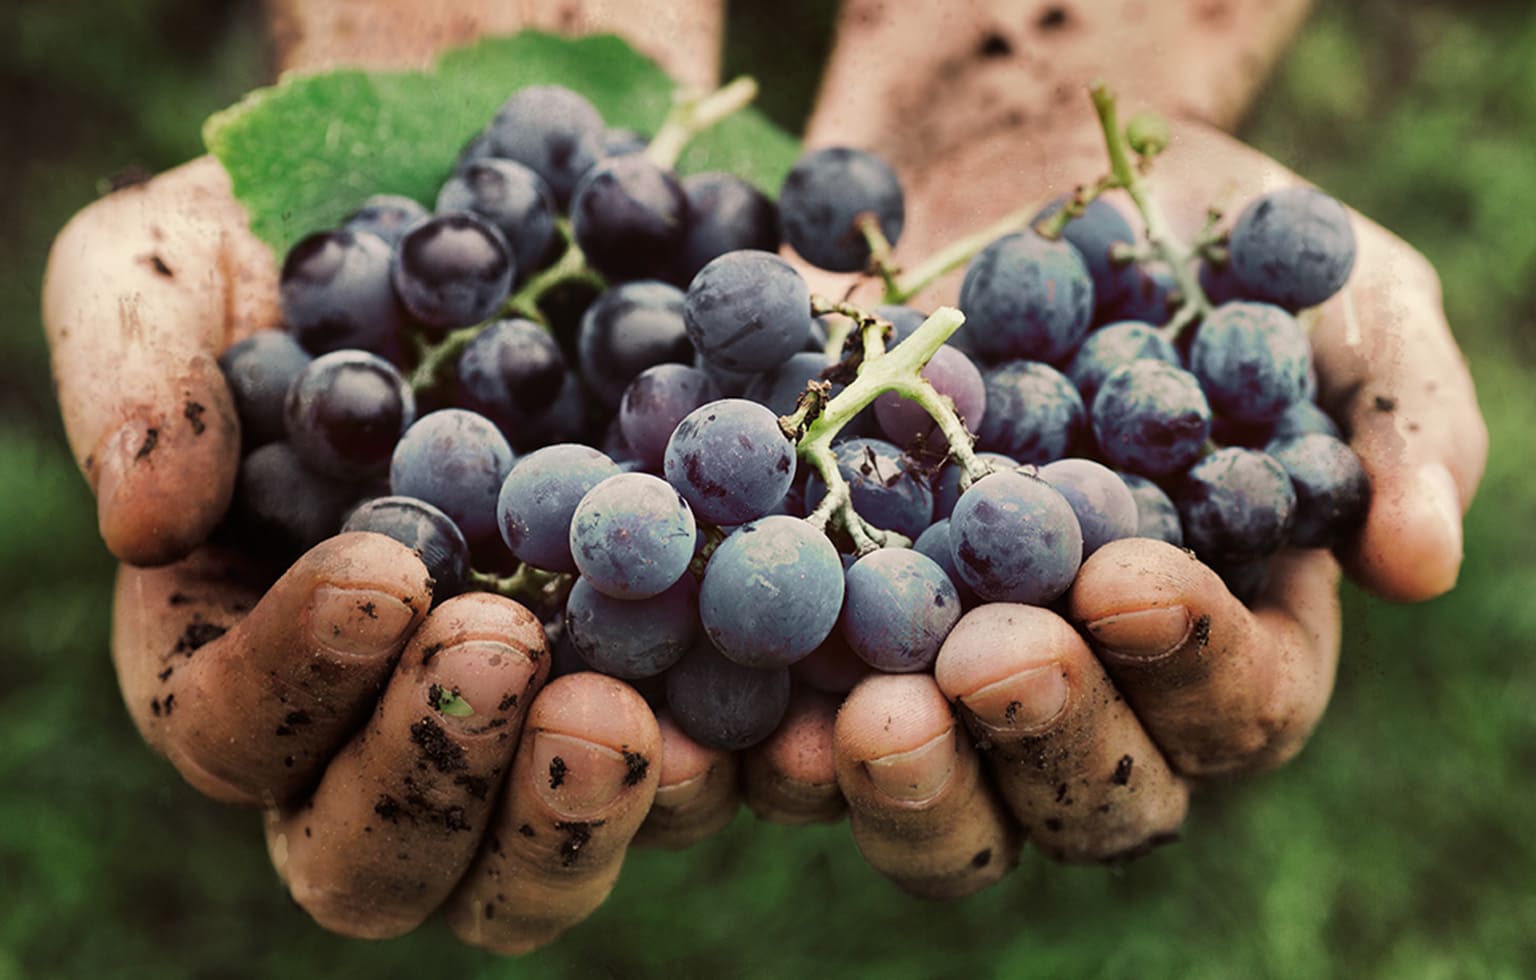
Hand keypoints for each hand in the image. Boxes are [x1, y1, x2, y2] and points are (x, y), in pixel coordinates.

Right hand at [39, 0, 739, 953]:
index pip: (235, 727)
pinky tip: (796, 714)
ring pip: (535, 865)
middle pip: (381, 855)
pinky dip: (749, 767)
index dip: (294, 679)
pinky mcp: (677, 685)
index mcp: (253, 646)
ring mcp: (541, 717)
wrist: (513, 197)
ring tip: (635, 718)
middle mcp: (391, 716)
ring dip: (579, 816)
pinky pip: (709, 774)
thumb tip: (146, 521)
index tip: (384, 572)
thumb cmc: (317, 231)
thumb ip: (134, 368)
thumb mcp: (183, 255)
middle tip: (509, 655)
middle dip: (435, 778)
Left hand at [712, 2, 1488, 895]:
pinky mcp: (819, 648)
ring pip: (939, 803)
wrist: (1010, 180)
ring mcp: (947, 684)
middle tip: (986, 661)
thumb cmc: (1198, 246)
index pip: (1237, 706)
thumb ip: (1393, 423)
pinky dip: (748, 741)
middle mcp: (1091, 694)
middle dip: (1040, 735)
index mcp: (1228, 639)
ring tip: (853, 723)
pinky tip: (706, 711)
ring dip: (899, 781)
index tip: (1129, 578)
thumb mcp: (1335, 301)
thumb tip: (1424, 562)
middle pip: (1086, 794)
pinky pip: (784, 732)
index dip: (1191, 662)